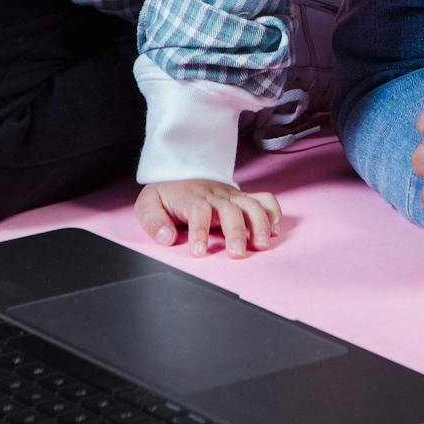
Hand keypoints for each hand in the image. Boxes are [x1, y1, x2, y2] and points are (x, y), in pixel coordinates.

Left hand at [135, 180, 280, 258]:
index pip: (199, 211)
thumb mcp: (149, 203)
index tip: (199, 252)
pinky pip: (264, 199)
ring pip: (251, 204)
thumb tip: (167, 238)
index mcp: (191, 198)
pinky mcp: (243, 198)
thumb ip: (153, 221)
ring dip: (260, 224)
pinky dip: (274, 213)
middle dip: (237, 231)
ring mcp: (232, 196)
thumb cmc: (167, 194)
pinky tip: (275, 231)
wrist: (181, 169)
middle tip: (237, 253)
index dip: (200, 231)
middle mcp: (215, 196)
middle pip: (231, 209)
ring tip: (262, 245)